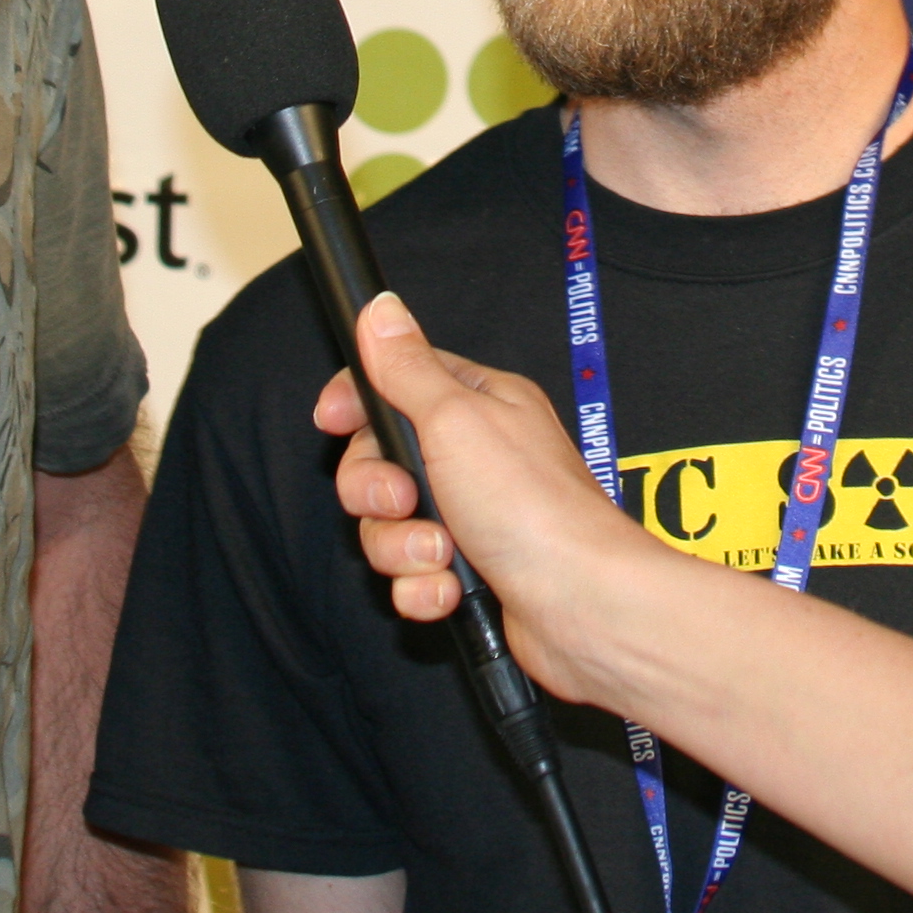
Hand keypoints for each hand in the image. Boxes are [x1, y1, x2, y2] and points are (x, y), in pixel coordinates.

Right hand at [318, 292, 687, 709]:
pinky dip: (422, 586)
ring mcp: (472, 515)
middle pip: (379, 460)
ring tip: (440, 554)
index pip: (396, 382)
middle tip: (402, 500)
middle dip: (375, 491)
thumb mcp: (456, 419)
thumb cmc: (533, 506)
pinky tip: (450, 589)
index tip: (331, 419)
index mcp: (479, 404)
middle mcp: (475, 455)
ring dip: (401, 547)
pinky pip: (411, 574)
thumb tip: (380, 308)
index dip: (356, 400)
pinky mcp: (470, 569)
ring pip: (389, 525)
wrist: (581, 604)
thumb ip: (407, 369)